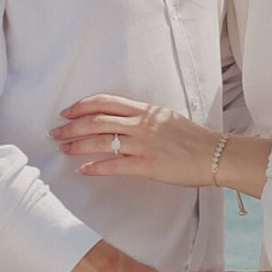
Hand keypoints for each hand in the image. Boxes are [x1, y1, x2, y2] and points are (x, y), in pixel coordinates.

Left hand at [56, 95, 216, 186]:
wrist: (215, 154)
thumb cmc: (193, 138)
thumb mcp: (167, 118)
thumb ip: (144, 118)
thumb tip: (123, 120)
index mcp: (145, 110)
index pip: (105, 102)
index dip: (81, 106)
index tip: (66, 111)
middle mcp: (141, 124)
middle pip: (96, 121)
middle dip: (71, 126)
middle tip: (56, 132)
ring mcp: (143, 144)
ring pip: (100, 142)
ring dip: (77, 145)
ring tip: (63, 149)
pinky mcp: (147, 165)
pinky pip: (114, 166)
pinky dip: (95, 167)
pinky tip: (83, 169)